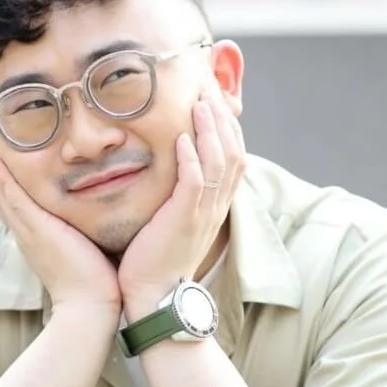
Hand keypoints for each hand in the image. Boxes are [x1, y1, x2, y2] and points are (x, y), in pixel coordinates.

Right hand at [0, 133, 121, 316]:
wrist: (91, 305)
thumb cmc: (96, 279)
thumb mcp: (86, 243)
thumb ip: (85, 225)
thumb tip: (99, 207)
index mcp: (35, 232)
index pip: (12, 197)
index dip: (3, 173)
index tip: (0, 149)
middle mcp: (25, 230)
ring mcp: (27, 230)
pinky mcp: (35, 230)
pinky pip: (12, 199)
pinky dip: (1, 179)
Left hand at [117, 80, 245, 319]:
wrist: (152, 297)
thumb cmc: (154, 257)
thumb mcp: (172, 218)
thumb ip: (176, 192)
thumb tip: (166, 163)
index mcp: (214, 204)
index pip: (233, 156)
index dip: (227, 126)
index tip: (213, 99)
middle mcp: (215, 206)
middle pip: (234, 152)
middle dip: (223, 118)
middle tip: (208, 89)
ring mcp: (203, 213)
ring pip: (220, 163)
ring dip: (210, 130)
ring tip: (199, 103)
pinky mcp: (185, 221)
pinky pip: (196, 184)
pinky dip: (192, 159)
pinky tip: (181, 137)